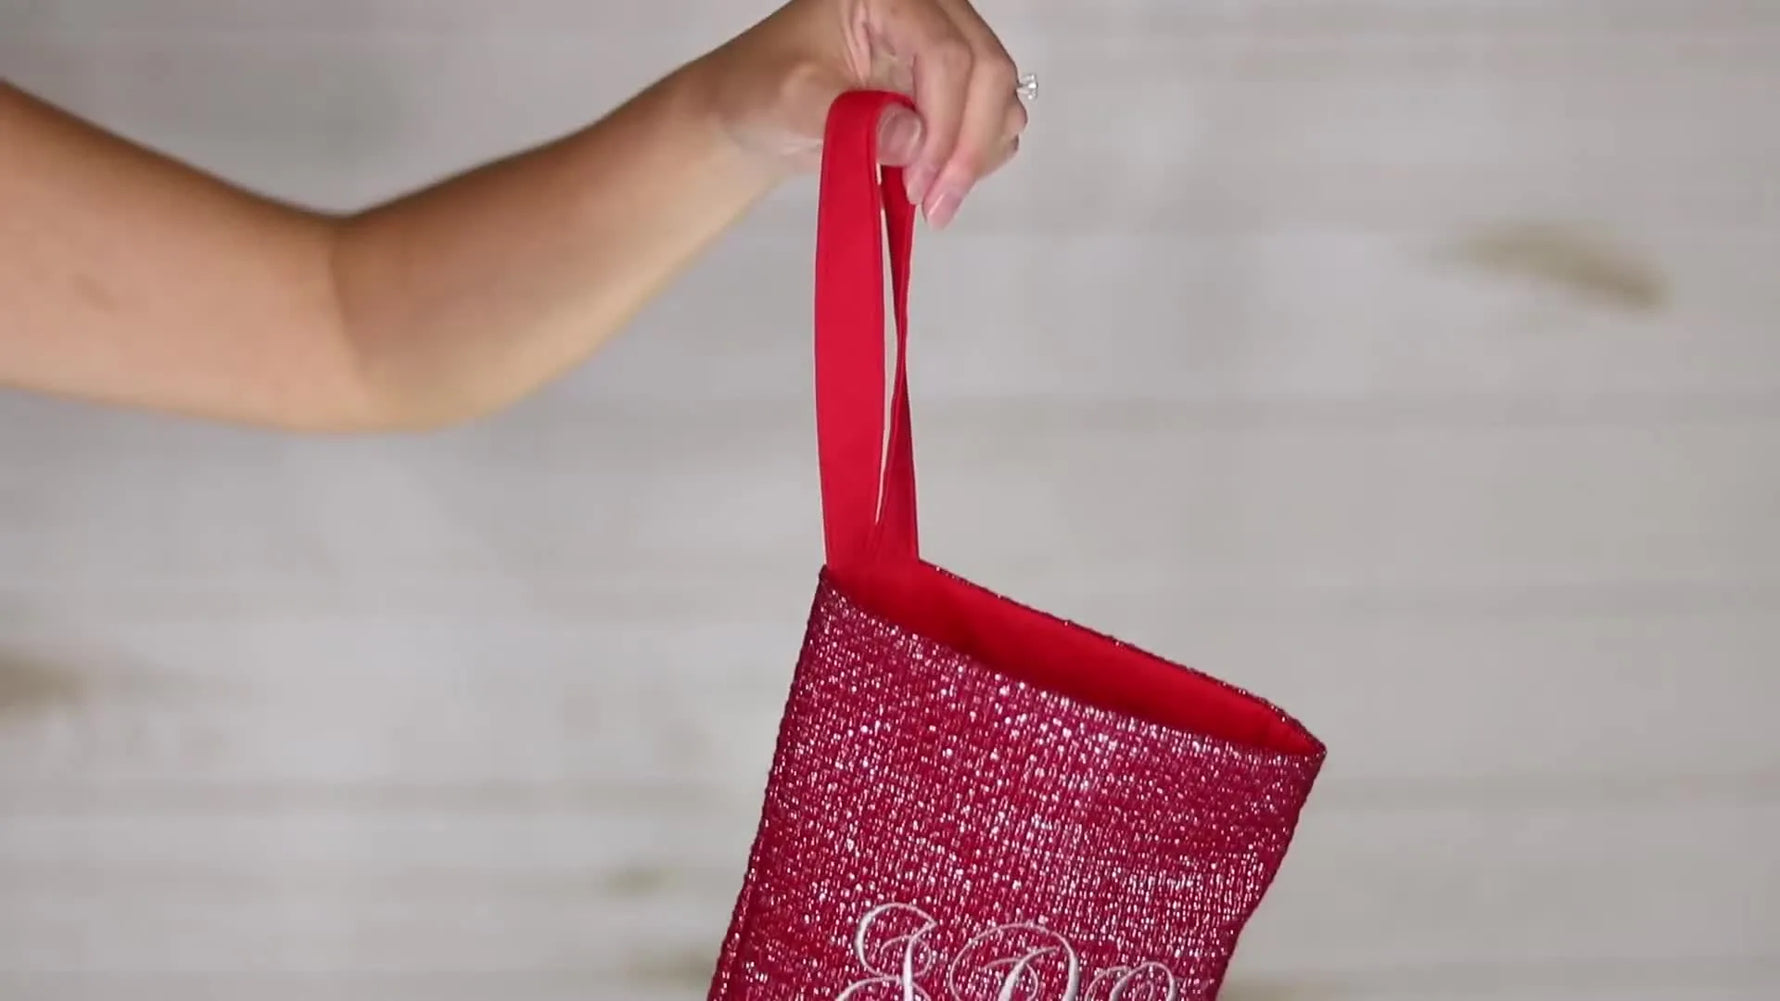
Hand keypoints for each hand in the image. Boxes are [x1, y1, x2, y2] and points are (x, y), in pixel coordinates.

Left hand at [699, 0, 1028, 228]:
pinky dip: (977, 157)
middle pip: (988, 70)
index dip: (944, 123)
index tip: (920, 182)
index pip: (945, 53)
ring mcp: (945, 45)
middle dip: (969, 146)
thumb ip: (848, 119)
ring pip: (1000, 96)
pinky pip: (993, 118)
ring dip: (978, 155)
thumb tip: (913, 138)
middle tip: (935, 203)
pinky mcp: (952, 85)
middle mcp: (928, 11)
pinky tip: (936, 182)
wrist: (761, 109)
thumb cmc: (764, 90)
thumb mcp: (790, 101)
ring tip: (932, 200)